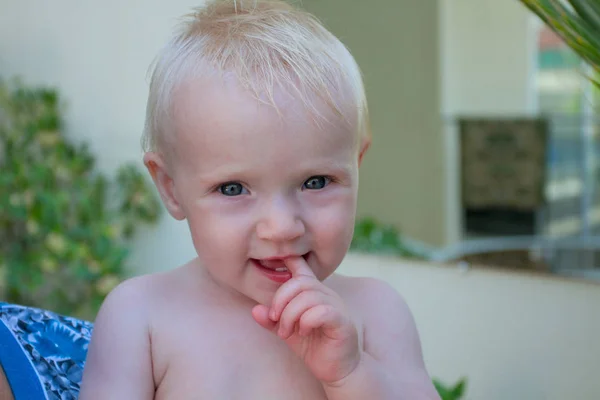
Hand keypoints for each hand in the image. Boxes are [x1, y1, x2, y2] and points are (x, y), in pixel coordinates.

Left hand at [251, 257, 361, 385]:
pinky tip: (304, 333)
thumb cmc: (314, 347)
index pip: (302, 267)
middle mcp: (326, 294)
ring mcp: (337, 306)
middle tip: (275, 320)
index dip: (288, 259)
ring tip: (286, 332)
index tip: (272, 264)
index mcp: (313, 292)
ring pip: (308, 297)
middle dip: (280, 300)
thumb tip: (255, 310)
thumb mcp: (288, 332)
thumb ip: (273, 321)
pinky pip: (321, 311)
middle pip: (299, 282)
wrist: (337, 370)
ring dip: (290, 315)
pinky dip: (306, 322)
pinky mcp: (342, 322)